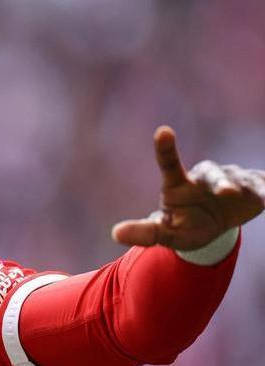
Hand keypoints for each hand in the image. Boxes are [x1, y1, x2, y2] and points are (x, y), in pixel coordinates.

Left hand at [112, 126, 264, 250]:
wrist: (215, 228)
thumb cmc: (185, 226)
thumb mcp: (166, 234)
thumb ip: (145, 233)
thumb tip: (115, 233)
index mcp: (178, 186)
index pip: (169, 164)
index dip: (166, 149)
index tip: (164, 131)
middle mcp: (204, 178)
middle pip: (211, 173)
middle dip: (219, 181)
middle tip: (225, 191)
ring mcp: (231, 180)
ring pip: (237, 178)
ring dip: (242, 186)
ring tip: (242, 196)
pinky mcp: (253, 188)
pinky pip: (261, 185)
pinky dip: (264, 188)